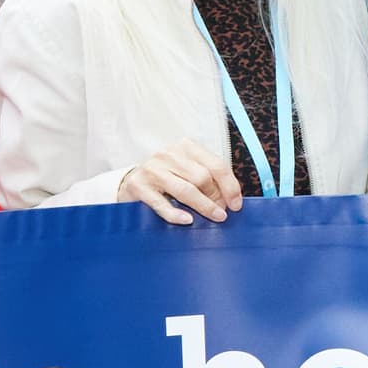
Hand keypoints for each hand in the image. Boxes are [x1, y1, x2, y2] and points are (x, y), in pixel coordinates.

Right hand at [118, 148, 243, 224]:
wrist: (130, 182)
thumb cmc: (167, 178)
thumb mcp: (188, 170)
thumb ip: (208, 179)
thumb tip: (231, 200)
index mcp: (186, 147)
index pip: (216, 165)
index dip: (230, 186)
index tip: (236, 204)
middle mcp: (169, 154)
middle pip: (202, 177)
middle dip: (216, 198)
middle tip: (223, 213)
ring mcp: (152, 169)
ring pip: (185, 190)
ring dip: (204, 206)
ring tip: (215, 217)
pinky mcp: (139, 186)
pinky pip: (161, 203)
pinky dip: (176, 214)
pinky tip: (188, 221)